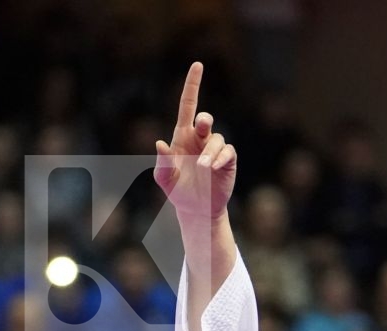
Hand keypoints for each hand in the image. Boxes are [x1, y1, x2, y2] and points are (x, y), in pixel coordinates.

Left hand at [153, 63, 236, 221]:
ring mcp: (214, 149)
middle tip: (202, 125)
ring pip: (216, 139)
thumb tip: (159, 144)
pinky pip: (227, 152)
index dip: (193, 85)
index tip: (197, 65)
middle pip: (205, 119)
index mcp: (182, 136)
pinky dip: (219, 158)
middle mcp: (200, 138)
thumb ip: (161, 163)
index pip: (188, 105)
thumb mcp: (164, 179)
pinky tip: (212, 169)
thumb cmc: (177, 190)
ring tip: (203, 168)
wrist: (196, 209)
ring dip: (209, 152)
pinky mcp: (227, 160)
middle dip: (204, 120)